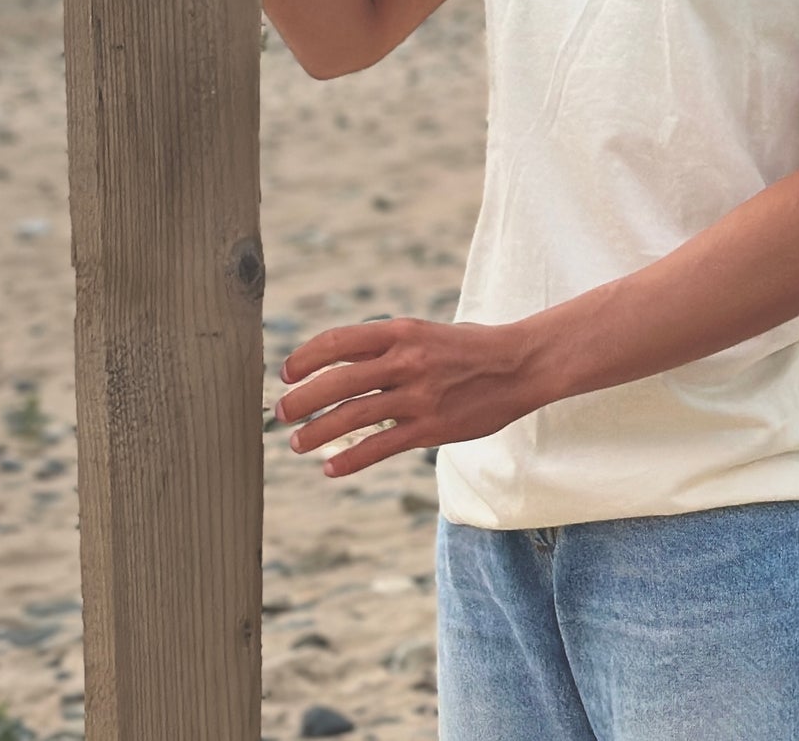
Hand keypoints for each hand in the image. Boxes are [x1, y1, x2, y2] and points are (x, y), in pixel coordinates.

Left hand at [273, 316, 540, 477]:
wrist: (518, 365)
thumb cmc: (466, 348)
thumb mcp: (423, 333)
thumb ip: (385, 346)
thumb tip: (338, 361)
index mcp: (401, 331)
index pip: (339, 341)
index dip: (306, 357)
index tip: (286, 372)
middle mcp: (406, 361)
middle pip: (339, 380)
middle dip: (302, 399)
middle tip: (280, 412)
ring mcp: (418, 396)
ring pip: (354, 415)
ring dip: (318, 431)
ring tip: (297, 443)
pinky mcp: (431, 428)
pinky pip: (382, 446)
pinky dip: (352, 458)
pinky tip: (331, 468)